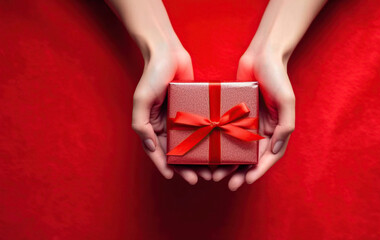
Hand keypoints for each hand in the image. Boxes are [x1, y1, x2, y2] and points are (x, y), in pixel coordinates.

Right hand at [132, 43, 211, 183]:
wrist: (168, 52)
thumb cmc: (152, 74)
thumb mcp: (141, 100)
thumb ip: (142, 125)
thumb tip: (152, 149)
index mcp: (153, 125)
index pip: (159, 152)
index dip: (165, 166)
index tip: (174, 177)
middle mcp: (168, 124)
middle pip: (178, 152)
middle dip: (188, 167)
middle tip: (200, 178)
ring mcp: (183, 117)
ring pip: (193, 143)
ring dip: (201, 157)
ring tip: (212, 169)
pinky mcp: (196, 108)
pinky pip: (203, 127)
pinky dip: (209, 139)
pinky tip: (219, 148)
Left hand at [213, 47, 294, 189]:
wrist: (262, 54)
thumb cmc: (278, 75)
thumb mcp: (286, 101)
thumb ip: (285, 126)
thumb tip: (274, 151)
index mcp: (276, 129)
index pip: (269, 156)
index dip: (259, 171)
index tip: (246, 180)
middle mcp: (261, 128)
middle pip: (251, 157)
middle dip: (240, 172)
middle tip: (228, 183)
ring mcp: (247, 122)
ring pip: (236, 148)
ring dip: (227, 163)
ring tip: (215, 173)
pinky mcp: (233, 113)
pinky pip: (225, 132)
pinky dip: (219, 144)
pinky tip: (208, 152)